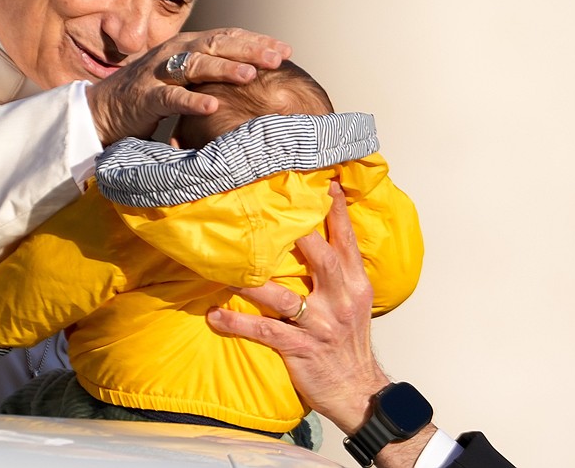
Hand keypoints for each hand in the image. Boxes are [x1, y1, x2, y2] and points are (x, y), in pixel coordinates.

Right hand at [85, 28, 290, 144]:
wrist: (103, 108)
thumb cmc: (151, 94)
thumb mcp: (184, 77)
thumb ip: (211, 72)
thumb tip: (254, 74)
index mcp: (187, 46)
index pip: (227, 37)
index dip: (256, 41)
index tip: (286, 49)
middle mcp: (174, 53)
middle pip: (216, 45)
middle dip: (248, 50)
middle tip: (278, 57)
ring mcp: (157, 73)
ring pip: (195, 66)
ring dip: (223, 69)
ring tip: (249, 75)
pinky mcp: (145, 97)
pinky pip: (171, 97)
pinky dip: (192, 101)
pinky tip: (212, 105)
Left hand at [206, 182, 388, 433]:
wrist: (360, 393)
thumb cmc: (349, 344)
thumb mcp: (354, 302)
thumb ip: (339, 271)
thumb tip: (313, 236)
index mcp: (356, 284)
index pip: (346, 240)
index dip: (336, 210)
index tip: (323, 182)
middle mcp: (342, 300)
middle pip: (322, 258)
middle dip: (298, 235)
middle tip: (268, 213)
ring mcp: (321, 326)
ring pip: (284, 297)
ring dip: (252, 283)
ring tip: (225, 269)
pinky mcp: (301, 349)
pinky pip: (264, 332)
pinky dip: (237, 324)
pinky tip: (215, 316)